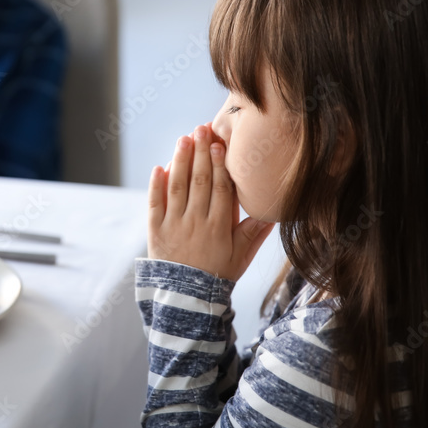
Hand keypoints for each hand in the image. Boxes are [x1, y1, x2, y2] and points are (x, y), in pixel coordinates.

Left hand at [147, 122, 275, 281]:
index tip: (219, 144)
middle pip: (200, 181)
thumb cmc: (218, 274)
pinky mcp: (155, 230)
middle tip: (201, 130)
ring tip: (183, 139)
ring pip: (177, 187)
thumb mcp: (241, 257)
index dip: (220, 164)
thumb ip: (255, 233)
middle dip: (201, 153)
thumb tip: (273, 212)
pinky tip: (160, 166)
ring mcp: (174, 224)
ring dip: (180, 161)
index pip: (220, 188)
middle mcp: (196, 222)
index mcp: (219, 226)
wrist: (187, 298)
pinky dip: (156, 184)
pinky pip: (154, 203)